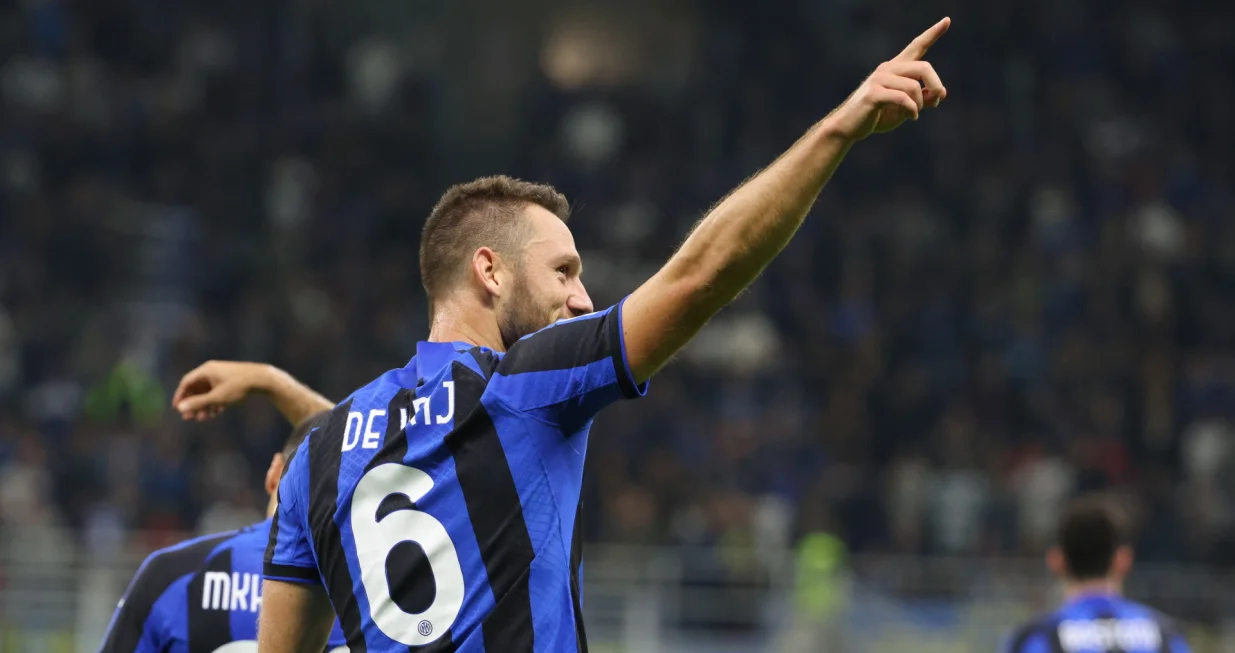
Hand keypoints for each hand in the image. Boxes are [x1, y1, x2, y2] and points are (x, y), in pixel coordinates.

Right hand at [172, 360, 273, 421]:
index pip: (186, 382)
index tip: (176, 408)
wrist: (263, 379)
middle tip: (189, 418)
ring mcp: (222, 375)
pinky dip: (214, 402)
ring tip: (203, 418)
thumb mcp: (217, 397)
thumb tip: (180, 408)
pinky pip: (217, 392)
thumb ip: (198, 403)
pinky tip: (216, 413)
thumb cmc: (239, 387)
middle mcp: (212, 370)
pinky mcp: (230, 380)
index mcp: (206, 370)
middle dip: (193, 404)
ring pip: (207, 391)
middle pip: (196, 388)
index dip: (180, 396)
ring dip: (204, 405)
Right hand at [824, 17, 949, 141]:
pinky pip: (903, 98)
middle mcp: (888, 68)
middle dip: (935, 86)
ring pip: (914, 86)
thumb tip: (941, 92)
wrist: (848, 127)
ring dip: (920, 104)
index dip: (933, 33)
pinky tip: (911, 117)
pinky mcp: (873, 93)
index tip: (947, 20)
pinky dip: (912, 110)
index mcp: (896, 68)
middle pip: (924, 68)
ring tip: (915, 114)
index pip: (917, 46)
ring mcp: (879, 79)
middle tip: (937, 100)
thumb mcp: (905, 107)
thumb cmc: (877, 116)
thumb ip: (922, 98)